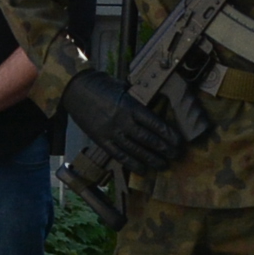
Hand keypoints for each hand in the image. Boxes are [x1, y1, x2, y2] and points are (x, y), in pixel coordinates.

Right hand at [61, 72, 185, 173]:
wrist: (75, 89)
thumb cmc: (101, 85)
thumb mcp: (123, 87)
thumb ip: (136, 100)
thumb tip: (151, 108)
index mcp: (129, 106)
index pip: (153, 122)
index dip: (167, 134)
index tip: (178, 141)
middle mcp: (121, 120)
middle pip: (147, 138)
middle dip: (163, 148)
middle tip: (175, 155)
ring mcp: (111, 132)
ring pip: (135, 150)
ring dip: (151, 159)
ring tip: (163, 164)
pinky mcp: (101, 140)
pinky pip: (119, 155)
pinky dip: (131, 163)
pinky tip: (142, 169)